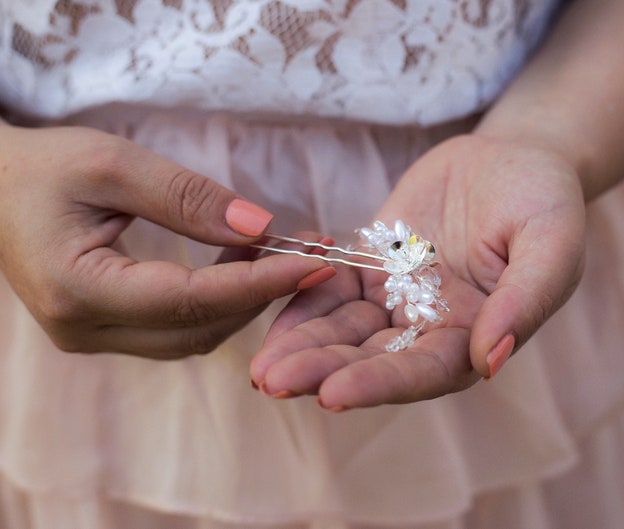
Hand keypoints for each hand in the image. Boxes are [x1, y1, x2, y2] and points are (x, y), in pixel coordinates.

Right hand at [0, 123, 333, 357]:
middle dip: (262, 293)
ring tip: (281, 252)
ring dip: (244, 299)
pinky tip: (242, 263)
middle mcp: (83, 329)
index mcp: (76, 289)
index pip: (191, 300)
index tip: (314, 261)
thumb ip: (187, 197)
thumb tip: (260, 227)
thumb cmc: (42, 168)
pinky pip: (178, 329)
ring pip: (193, 336)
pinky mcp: (105, 331)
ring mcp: (92, 337)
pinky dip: (218, 301)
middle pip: (199, 329)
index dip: (260, 283)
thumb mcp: (112, 164)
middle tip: (311, 251)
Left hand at [250, 134, 585, 407]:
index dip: (380, 383)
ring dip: (302, 344)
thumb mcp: (551, 240)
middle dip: (322, 371)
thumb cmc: (545, 197)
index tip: (332, 394)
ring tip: (258, 364)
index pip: (425, 371)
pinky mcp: (373, 266)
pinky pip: (331, 286)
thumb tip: (490, 361)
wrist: (514, 156)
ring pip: (344, 330)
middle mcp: (432, 327)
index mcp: (476, 335)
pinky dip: (301, 297)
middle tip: (270, 381)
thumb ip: (526, 299)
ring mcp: (399, 298)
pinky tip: (267, 302)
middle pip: (372, 359)